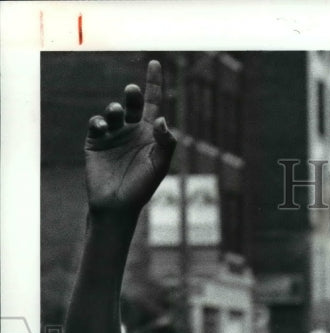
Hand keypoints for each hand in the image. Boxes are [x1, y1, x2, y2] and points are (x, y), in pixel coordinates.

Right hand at [84, 60, 175, 215]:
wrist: (116, 206)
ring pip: (113, 110)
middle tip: (132, 92)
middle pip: (133, 103)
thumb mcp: (159, 166)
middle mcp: (132, 130)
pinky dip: (100, 122)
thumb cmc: (141, 188)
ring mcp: (113, 134)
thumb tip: (163, 119)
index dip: (154, 83)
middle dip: (132, 94)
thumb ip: (166, 144)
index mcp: (150, 134)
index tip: (153, 63)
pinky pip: (97, 123)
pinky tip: (103, 129)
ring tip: (116, 113)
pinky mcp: (96, 141)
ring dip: (114, 109)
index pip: (153, 104)